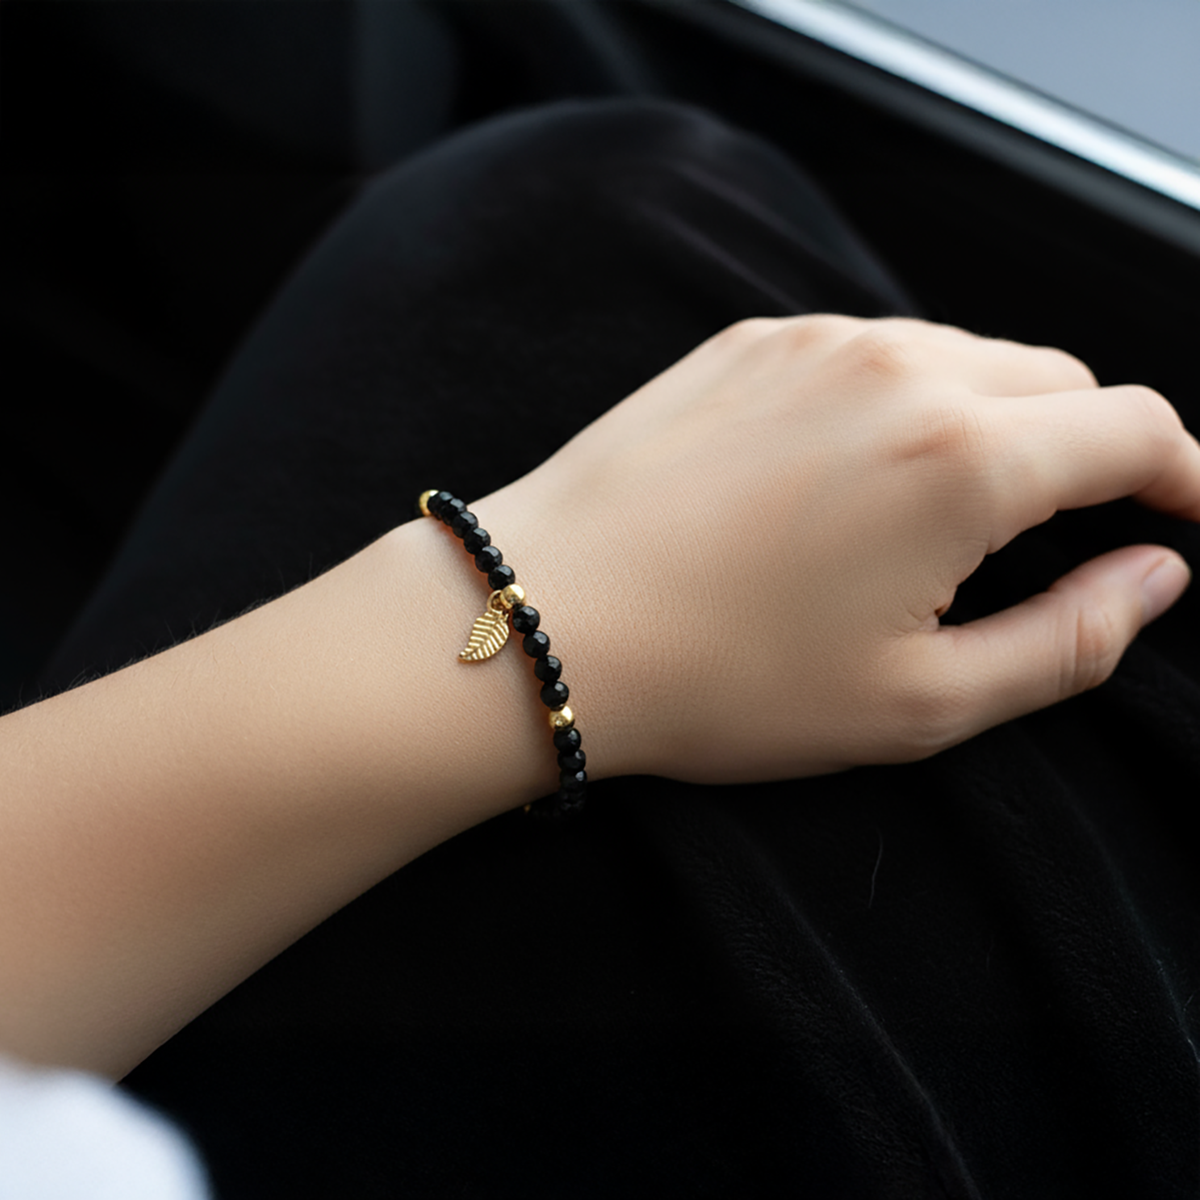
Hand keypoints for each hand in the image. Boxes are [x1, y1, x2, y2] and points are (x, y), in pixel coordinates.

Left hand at [472, 316, 1198, 784]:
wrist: (546, 619)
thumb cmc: (718, 679)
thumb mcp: (918, 701)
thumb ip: (1067, 640)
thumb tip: (1155, 580)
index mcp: (962, 458)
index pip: (1133, 428)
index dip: (1179, 475)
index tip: (1179, 516)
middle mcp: (899, 369)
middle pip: (1056, 381)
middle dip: (1085, 448)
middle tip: (1060, 532)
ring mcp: (815, 342)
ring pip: (963, 356)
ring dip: (991, 420)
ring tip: (943, 514)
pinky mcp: (749, 341)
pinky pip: (867, 351)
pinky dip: (899, 399)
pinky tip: (851, 474)